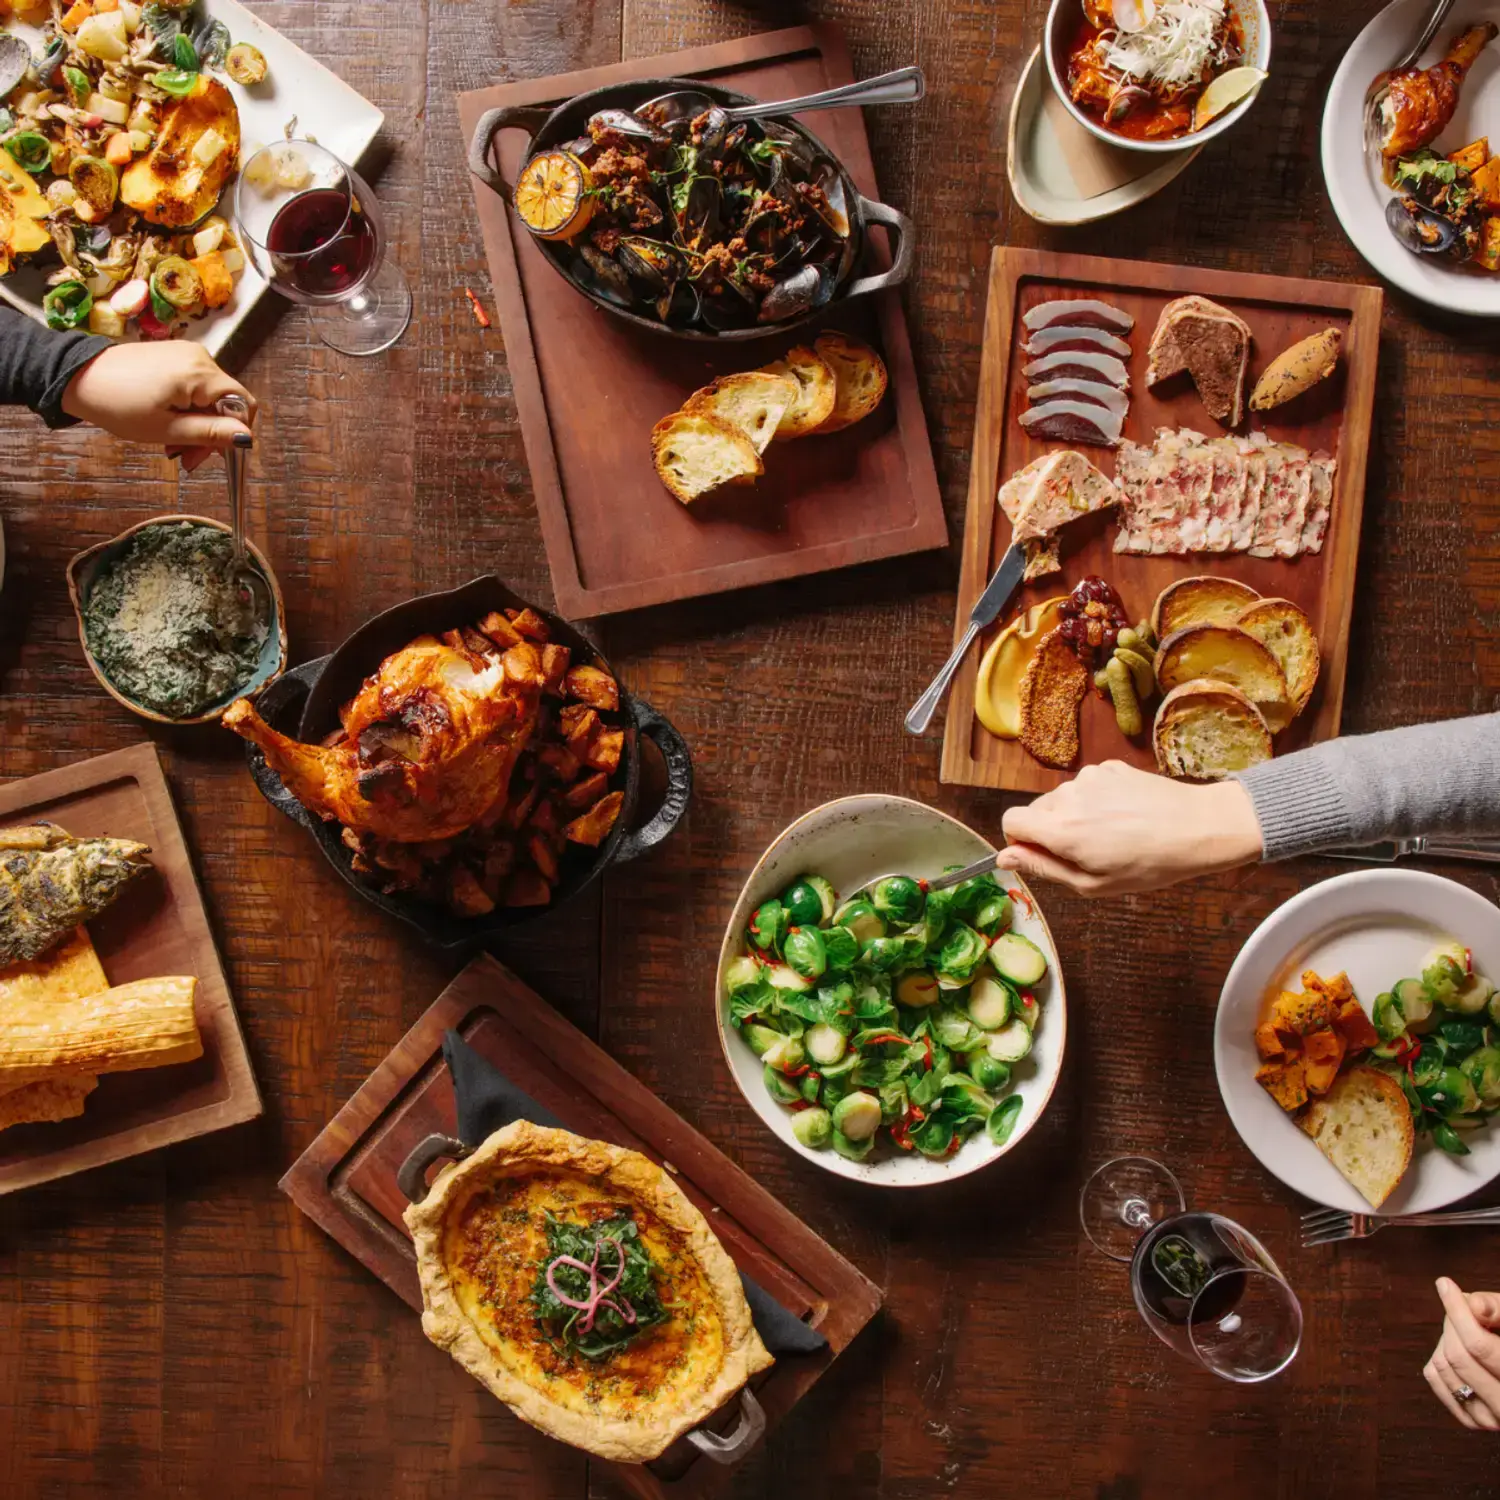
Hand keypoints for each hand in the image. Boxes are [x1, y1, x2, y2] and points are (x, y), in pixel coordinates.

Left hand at [61, 341, 256, 471]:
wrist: (78, 377)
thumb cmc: (119, 405)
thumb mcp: (167, 429)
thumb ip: (211, 433)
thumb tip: (248, 439)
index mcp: (200, 374)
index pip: (243, 404)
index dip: (234, 433)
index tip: (211, 455)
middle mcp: (201, 357)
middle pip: (226, 402)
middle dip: (210, 433)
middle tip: (185, 458)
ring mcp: (187, 353)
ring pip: (211, 396)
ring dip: (197, 423)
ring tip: (171, 441)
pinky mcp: (175, 354)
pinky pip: (196, 385)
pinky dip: (188, 407)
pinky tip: (167, 420)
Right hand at [997, 760, 1264, 896]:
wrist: (1198, 828)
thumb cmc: (1150, 864)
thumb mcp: (1093, 883)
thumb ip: (1043, 869)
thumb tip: (1005, 858)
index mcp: (1060, 828)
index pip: (1010, 821)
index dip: (1020, 841)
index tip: (1042, 854)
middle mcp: (1068, 796)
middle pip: (1036, 810)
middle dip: (1050, 830)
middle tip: (1087, 852)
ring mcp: (1090, 777)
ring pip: (1064, 798)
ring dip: (1076, 814)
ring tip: (1112, 834)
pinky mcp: (1110, 767)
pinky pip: (1089, 785)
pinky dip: (1097, 800)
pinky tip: (1125, 816)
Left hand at [1426, 1278, 1499, 1429]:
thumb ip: (1498, 1309)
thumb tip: (1471, 1303)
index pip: (1478, 1346)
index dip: (1458, 1311)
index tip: (1445, 1284)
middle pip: (1458, 1356)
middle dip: (1453, 1322)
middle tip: (1463, 1306)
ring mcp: (1490, 1420)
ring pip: (1443, 1367)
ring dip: (1446, 1338)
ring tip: (1465, 1328)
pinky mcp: (1472, 1420)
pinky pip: (1435, 1379)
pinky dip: (1438, 1356)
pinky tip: (1457, 1348)